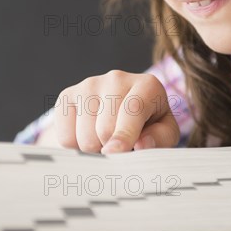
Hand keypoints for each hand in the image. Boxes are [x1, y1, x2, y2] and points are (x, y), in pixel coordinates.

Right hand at [36, 70, 179, 153]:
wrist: (121, 113)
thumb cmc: (148, 125)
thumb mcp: (164, 133)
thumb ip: (159, 139)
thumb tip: (141, 144)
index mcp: (147, 85)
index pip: (132, 109)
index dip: (124, 134)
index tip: (115, 152)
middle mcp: (117, 78)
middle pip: (105, 128)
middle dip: (112, 148)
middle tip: (121, 148)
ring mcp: (89, 84)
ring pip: (84, 136)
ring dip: (95, 149)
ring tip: (106, 141)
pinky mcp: (67, 96)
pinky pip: (65, 136)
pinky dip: (76, 146)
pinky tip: (89, 136)